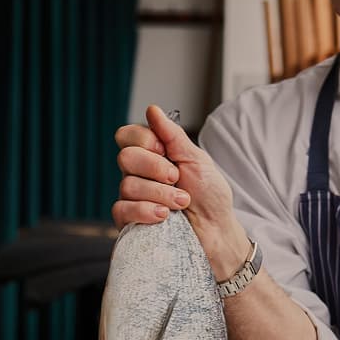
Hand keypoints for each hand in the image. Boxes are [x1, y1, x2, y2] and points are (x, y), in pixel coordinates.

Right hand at [112, 105, 249, 276]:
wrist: (217, 229)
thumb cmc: (210, 195)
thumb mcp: (196, 160)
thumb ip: (173, 136)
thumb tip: (152, 109)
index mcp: (152, 155)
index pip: (127, 136)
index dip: (144, 141)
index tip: (166, 151)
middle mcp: (138, 174)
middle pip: (125, 158)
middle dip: (156, 168)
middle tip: (177, 179)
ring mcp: (132, 198)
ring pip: (128, 185)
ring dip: (161, 194)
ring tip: (182, 202)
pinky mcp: (130, 221)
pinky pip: (122, 209)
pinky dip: (145, 211)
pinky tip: (165, 217)